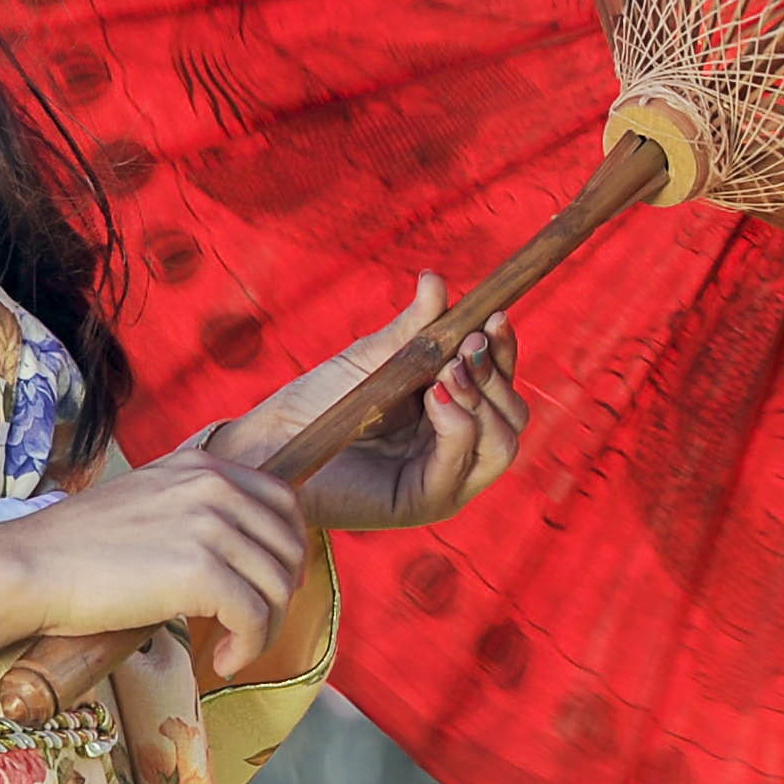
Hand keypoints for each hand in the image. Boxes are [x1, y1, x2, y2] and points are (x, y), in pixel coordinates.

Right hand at [0, 444, 310, 685]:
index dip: (286, 551)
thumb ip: (193, 509)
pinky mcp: (200, 572)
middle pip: (288, 547)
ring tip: (229, 649)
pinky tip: (220, 659)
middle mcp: (213, 487)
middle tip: (252, 626)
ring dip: (264, 630)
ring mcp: (209, 527)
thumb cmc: (75, 548)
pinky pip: (254, 618)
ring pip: (276, 588)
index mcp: (202, 466)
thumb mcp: (147, 502)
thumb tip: (234, 553)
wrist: (29, 567)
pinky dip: (247, 648)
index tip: (270, 586)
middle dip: (280, 595)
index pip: (282, 503)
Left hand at [207, 274, 532, 534]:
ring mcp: (443, 482)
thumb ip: (414, 328)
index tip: (494, 315)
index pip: (502, 389)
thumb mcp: (377, 357)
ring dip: (483, 400)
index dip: (505, 353)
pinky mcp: (420, 502)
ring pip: (501, 446)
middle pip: (513, 419)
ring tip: (447, 371)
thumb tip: (436, 280)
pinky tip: (435, 397)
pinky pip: (459, 466)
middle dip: (497, 376)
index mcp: (452, 419)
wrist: (271, 439)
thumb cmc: (320, 401)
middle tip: (467, 345)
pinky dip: (458, 427)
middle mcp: (456, 454)